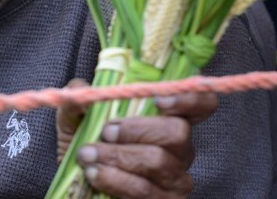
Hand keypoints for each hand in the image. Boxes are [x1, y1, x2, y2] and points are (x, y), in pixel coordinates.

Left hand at [56, 80, 217, 198]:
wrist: (79, 189)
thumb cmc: (86, 148)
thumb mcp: (75, 121)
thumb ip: (77, 100)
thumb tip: (79, 88)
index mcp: (168, 119)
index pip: (201, 103)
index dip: (189, 98)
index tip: (159, 100)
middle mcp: (180, 148)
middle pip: (178, 131)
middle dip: (137, 129)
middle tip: (106, 132)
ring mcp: (176, 178)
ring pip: (158, 161)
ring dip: (118, 156)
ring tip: (89, 155)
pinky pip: (144, 189)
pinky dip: (115, 179)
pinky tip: (95, 174)